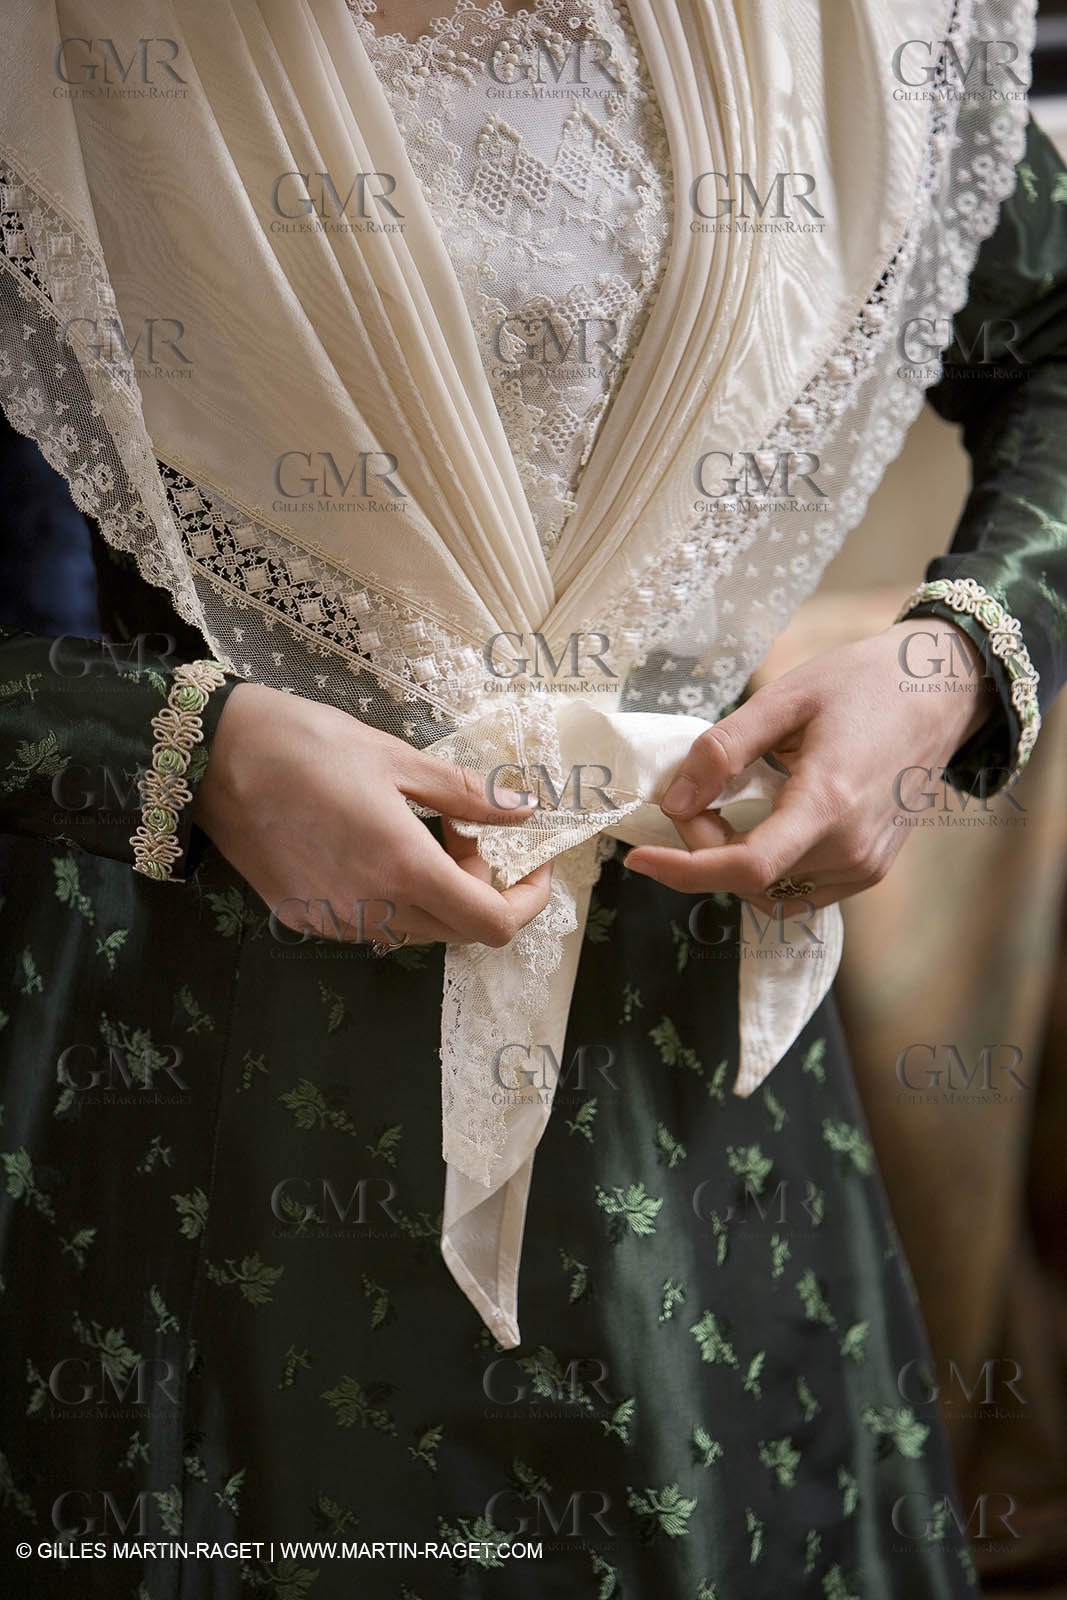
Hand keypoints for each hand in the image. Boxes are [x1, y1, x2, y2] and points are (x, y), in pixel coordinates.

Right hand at [194, 682, 550, 944]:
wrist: (214, 756)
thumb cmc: (308, 744)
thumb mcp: (398, 759)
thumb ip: (467, 796)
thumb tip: (523, 810)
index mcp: (404, 871)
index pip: (494, 924)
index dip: (528, 899)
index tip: (532, 860)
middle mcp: (373, 911)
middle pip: (459, 930)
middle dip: (481, 885)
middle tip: (464, 827)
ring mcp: (335, 921)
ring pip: (418, 930)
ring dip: (438, 891)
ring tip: (419, 830)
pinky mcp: (305, 918)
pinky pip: (374, 923)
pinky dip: (395, 895)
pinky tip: (376, 845)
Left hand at [625, 621, 996, 911]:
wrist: (939, 690)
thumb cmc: (863, 683)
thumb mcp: (783, 698)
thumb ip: (723, 750)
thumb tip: (675, 802)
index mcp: (829, 803)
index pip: (744, 868)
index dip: (684, 871)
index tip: (640, 858)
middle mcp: (852, 849)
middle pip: (750, 880)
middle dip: (705, 849)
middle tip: (698, 796)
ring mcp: (866, 866)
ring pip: (772, 893)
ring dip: (734, 863)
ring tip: (734, 804)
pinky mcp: (871, 871)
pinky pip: (801, 891)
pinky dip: (767, 870)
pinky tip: (764, 821)